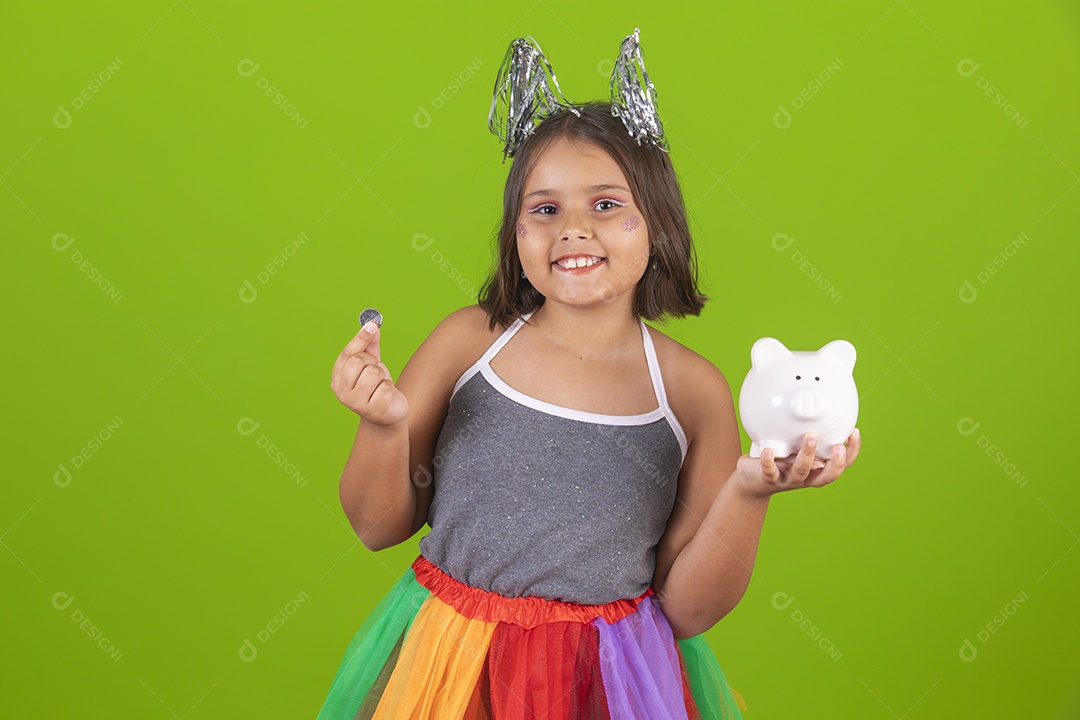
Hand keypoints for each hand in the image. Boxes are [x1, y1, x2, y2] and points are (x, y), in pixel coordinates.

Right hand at [330, 321, 407, 424]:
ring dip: (382, 376)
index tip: (373, 325)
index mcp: (337, 379)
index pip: (346, 354)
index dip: (360, 338)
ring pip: (373, 373)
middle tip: (375, 371)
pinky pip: (385, 386)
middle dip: (372, 362)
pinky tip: (386, 396)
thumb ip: (370, 346)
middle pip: (358, 361)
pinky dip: (390, 388)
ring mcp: (356, 404)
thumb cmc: (376, 387)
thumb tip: (372, 324)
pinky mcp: (373, 410)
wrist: (387, 415)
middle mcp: (342, 392)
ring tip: (380, 385)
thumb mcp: (371, 365)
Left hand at [733, 430, 860, 499]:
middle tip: (838, 445)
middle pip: (828, 476)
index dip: (852, 451)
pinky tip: (768, 450)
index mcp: (817, 468)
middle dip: (836, 462)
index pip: (842, 464)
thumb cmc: (779, 458)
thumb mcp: (796, 444)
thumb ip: (807, 431)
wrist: (753, 479)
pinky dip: (769, 462)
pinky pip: (770, 472)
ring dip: (807, 455)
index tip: (854, 432)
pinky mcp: (768, 478)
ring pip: (801, 471)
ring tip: (810, 437)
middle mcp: (806, 476)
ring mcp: (788, 479)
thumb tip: (819, 402)